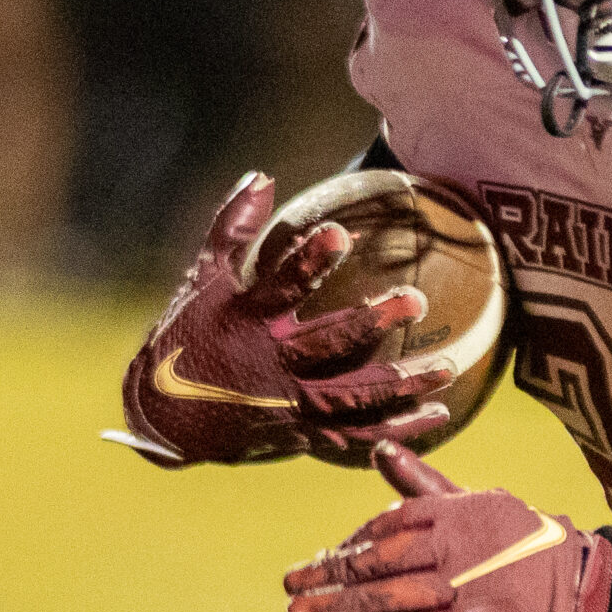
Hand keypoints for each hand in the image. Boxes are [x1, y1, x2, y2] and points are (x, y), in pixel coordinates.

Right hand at [116, 172, 457, 465]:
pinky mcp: (302, 434)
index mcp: (246, 321)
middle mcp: (271, 365)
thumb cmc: (186, 337)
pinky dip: (396, 429)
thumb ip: (234, 227)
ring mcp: (289, 404)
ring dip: (400, 385)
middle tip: (416, 301)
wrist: (165, 419)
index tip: (339, 234)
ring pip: (352, 397)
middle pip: (327, 346)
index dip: (307, 261)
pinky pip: (355, 435)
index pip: (279, 286)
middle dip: (372, 323)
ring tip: (445, 368)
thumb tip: (263, 176)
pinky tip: (437, 416)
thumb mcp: (202, 279)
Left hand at [284, 443, 611, 611]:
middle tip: (290, 586)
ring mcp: (465, 587)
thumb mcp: (478, 502)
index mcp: (456, 510)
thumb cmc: (528, 543)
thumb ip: (424, 484)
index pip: (388, 524)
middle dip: (330, 573)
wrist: (585, 589)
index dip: (350, 543)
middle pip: (379, 559)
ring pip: (387, 596)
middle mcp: (456, 544)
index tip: (322, 557)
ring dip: (337, 607)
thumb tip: (380, 449)